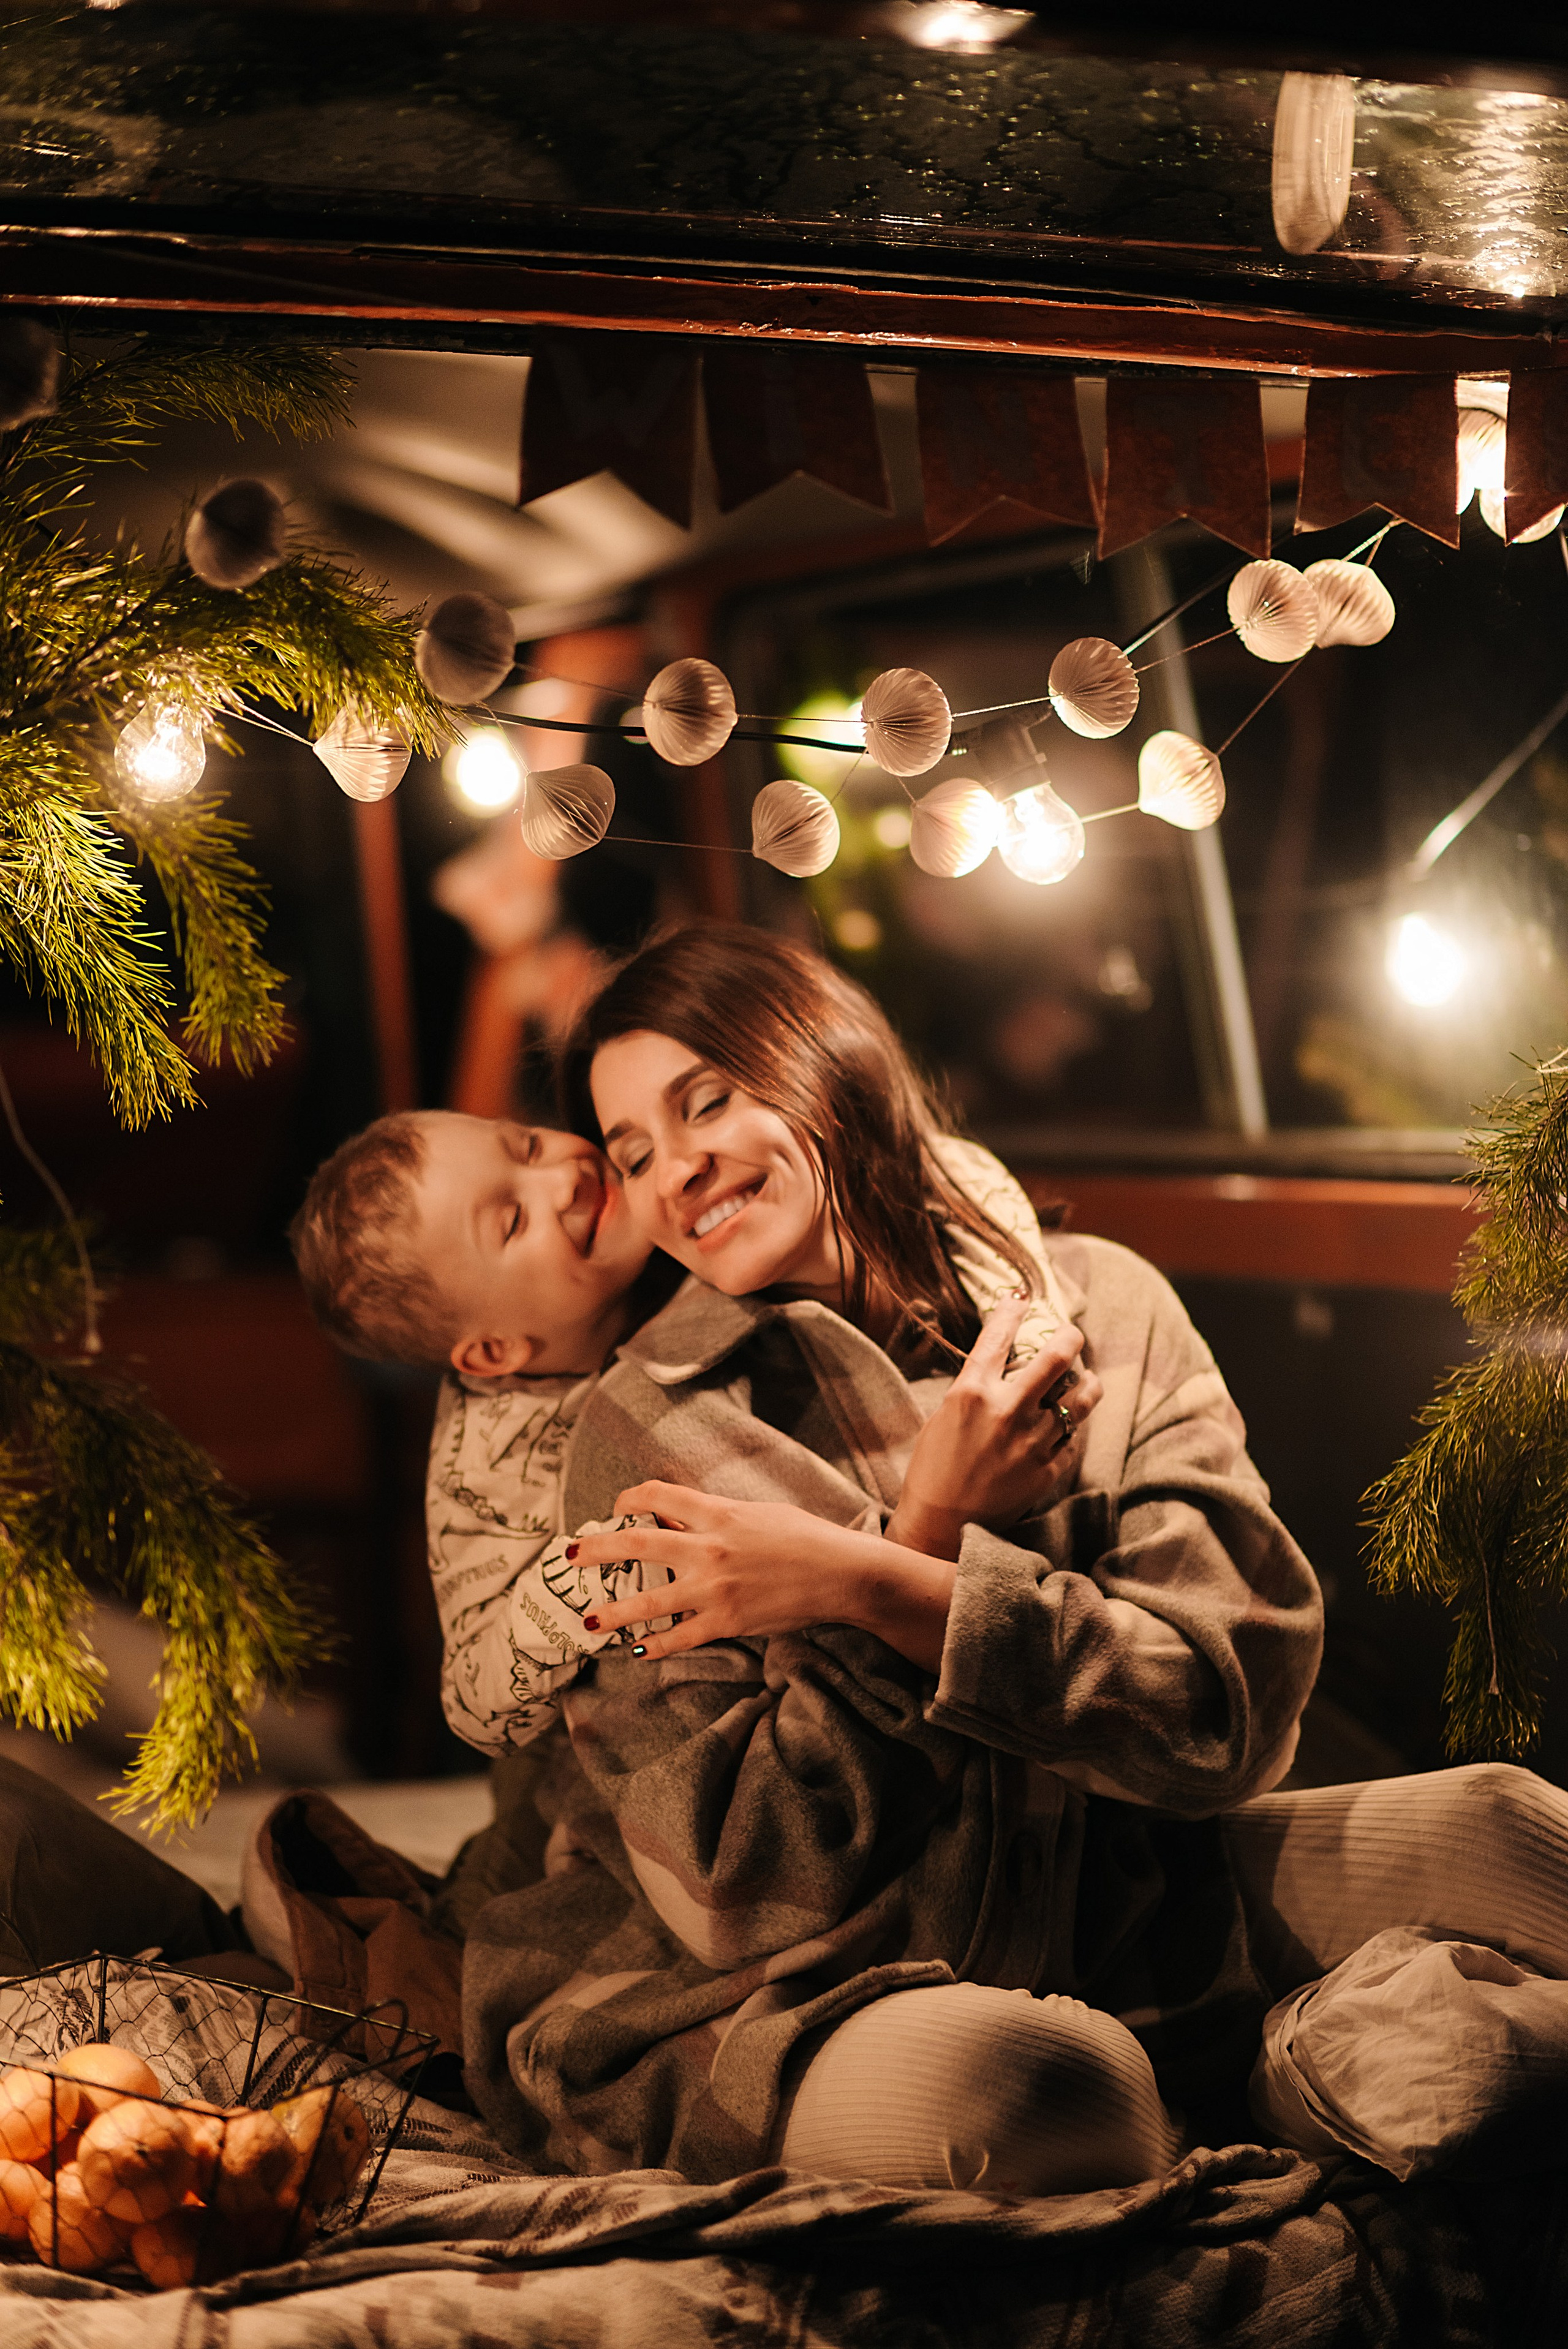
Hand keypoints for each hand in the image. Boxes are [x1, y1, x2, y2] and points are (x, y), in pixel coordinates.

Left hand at [563, 1482, 953, 1669]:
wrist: (841, 1573)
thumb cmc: (806, 1536)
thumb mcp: (759, 1512)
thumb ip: (720, 1514)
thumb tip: (687, 1514)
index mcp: (717, 1513)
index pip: (657, 1496)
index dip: (630, 1498)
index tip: (616, 1506)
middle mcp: (708, 1548)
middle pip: (637, 1543)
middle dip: (598, 1548)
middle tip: (570, 1553)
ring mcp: (714, 1588)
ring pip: (648, 1601)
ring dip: (613, 1611)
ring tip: (587, 1619)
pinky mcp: (726, 1622)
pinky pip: (680, 1637)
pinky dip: (656, 1646)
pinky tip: (638, 1651)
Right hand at [886, 1294, 1100, 1560]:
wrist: (940, 1526)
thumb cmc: (933, 1470)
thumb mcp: (943, 1415)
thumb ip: (975, 1387)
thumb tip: (1003, 1362)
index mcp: (971, 1393)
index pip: (998, 1337)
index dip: (1013, 1311)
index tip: (1022, 1298)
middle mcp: (1006, 1411)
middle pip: (1057, 1357)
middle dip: (1070, 1337)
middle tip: (1073, 1335)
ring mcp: (1031, 1442)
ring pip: (1081, 1397)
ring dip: (1086, 1383)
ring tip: (1086, 1379)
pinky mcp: (1047, 1470)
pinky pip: (1074, 1437)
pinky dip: (1072, 1426)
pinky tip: (1067, 1424)